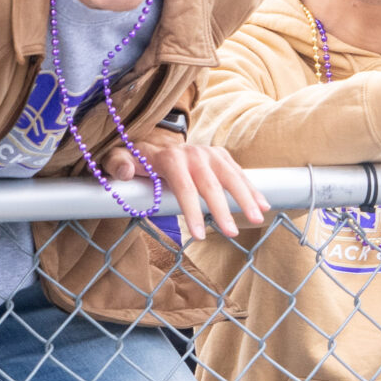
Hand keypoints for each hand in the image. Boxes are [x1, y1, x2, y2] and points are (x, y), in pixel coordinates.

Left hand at [108, 142, 269, 239]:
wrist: (152, 144)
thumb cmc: (135, 161)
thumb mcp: (118, 160)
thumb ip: (117, 165)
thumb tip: (125, 172)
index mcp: (169, 157)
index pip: (183, 186)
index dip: (192, 210)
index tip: (198, 235)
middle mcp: (193, 153)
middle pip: (210, 184)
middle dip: (222, 210)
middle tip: (231, 233)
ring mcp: (209, 153)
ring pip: (230, 177)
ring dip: (245, 198)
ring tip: (256, 219)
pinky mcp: (220, 156)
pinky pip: (239, 174)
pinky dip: (252, 189)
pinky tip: (264, 205)